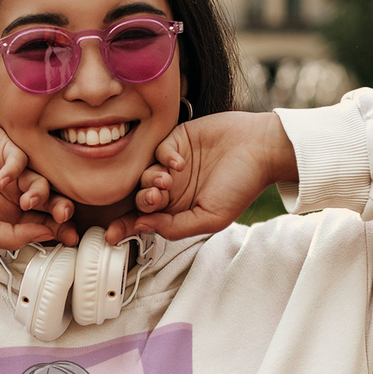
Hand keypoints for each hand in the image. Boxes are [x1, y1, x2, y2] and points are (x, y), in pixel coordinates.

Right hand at [0, 127, 78, 249]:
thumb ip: (12, 236)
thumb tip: (47, 235)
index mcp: (9, 215)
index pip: (42, 222)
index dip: (58, 228)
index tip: (70, 236)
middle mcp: (13, 193)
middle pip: (49, 201)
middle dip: (60, 209)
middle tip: (62, 214)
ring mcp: (10, 169)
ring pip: (41, 180)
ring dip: (39, 192)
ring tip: (24, 199)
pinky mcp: (3, 145)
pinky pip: (23, 157)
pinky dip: (17, 169)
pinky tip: (1, 179)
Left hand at [105, 112, 295, 242]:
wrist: (261, 149)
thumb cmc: (242, 186)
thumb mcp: (210, 218)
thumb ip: (174, 227)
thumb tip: (141, 227)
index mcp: (179, 209)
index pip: (145, 220)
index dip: (126, 226)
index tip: (111, 234)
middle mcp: (173, 188)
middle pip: (140, 197)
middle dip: (143, 200)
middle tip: (155, 197)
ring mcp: (173, 164)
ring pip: (144, 174)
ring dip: (150, 180)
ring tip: (167, 181)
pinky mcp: (176, 139)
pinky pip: (157, 150)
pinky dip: (163, 157)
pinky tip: (179, 162)